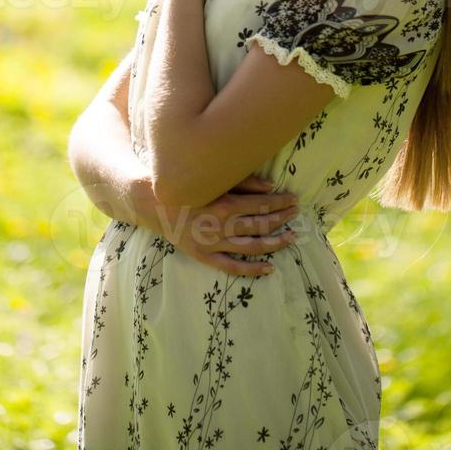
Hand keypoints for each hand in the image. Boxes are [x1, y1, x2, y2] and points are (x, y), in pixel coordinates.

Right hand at [129, 172, 298, 277]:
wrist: (154, 204)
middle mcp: (220, 226)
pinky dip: (251, 270)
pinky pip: (231, 267)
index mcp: (224, 204)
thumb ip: (243, 182)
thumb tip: (271, 187)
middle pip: (261, 225)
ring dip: (275, 243)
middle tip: (297, 215)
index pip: (262, 205)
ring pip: (252, 247)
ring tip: (291, 238)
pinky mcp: (203, 256)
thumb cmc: (187, 186)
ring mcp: (212, 243)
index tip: (294, 199)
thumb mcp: (214, 179)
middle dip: (282, 219)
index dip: (281, 202)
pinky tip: (269, 268)